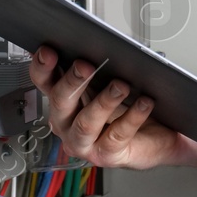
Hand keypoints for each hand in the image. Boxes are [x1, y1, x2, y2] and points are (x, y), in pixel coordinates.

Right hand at [29, 46, 181, 168]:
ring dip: (103, 102)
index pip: (44, 82)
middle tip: (86, 66)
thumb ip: (100, 65)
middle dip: (72, 81)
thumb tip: (100, 42)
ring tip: (121, 85)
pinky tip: (144, 103)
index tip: (49, 51)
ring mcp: (84, 142)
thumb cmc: (126, 107)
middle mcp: (66, 123)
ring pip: (86, 123)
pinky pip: (117, 135)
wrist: (154, 138)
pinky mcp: (106, 155)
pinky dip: (132, 117)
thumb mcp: (110, 81)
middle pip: (60, 102)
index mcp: (63, 100)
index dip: (42, 67)